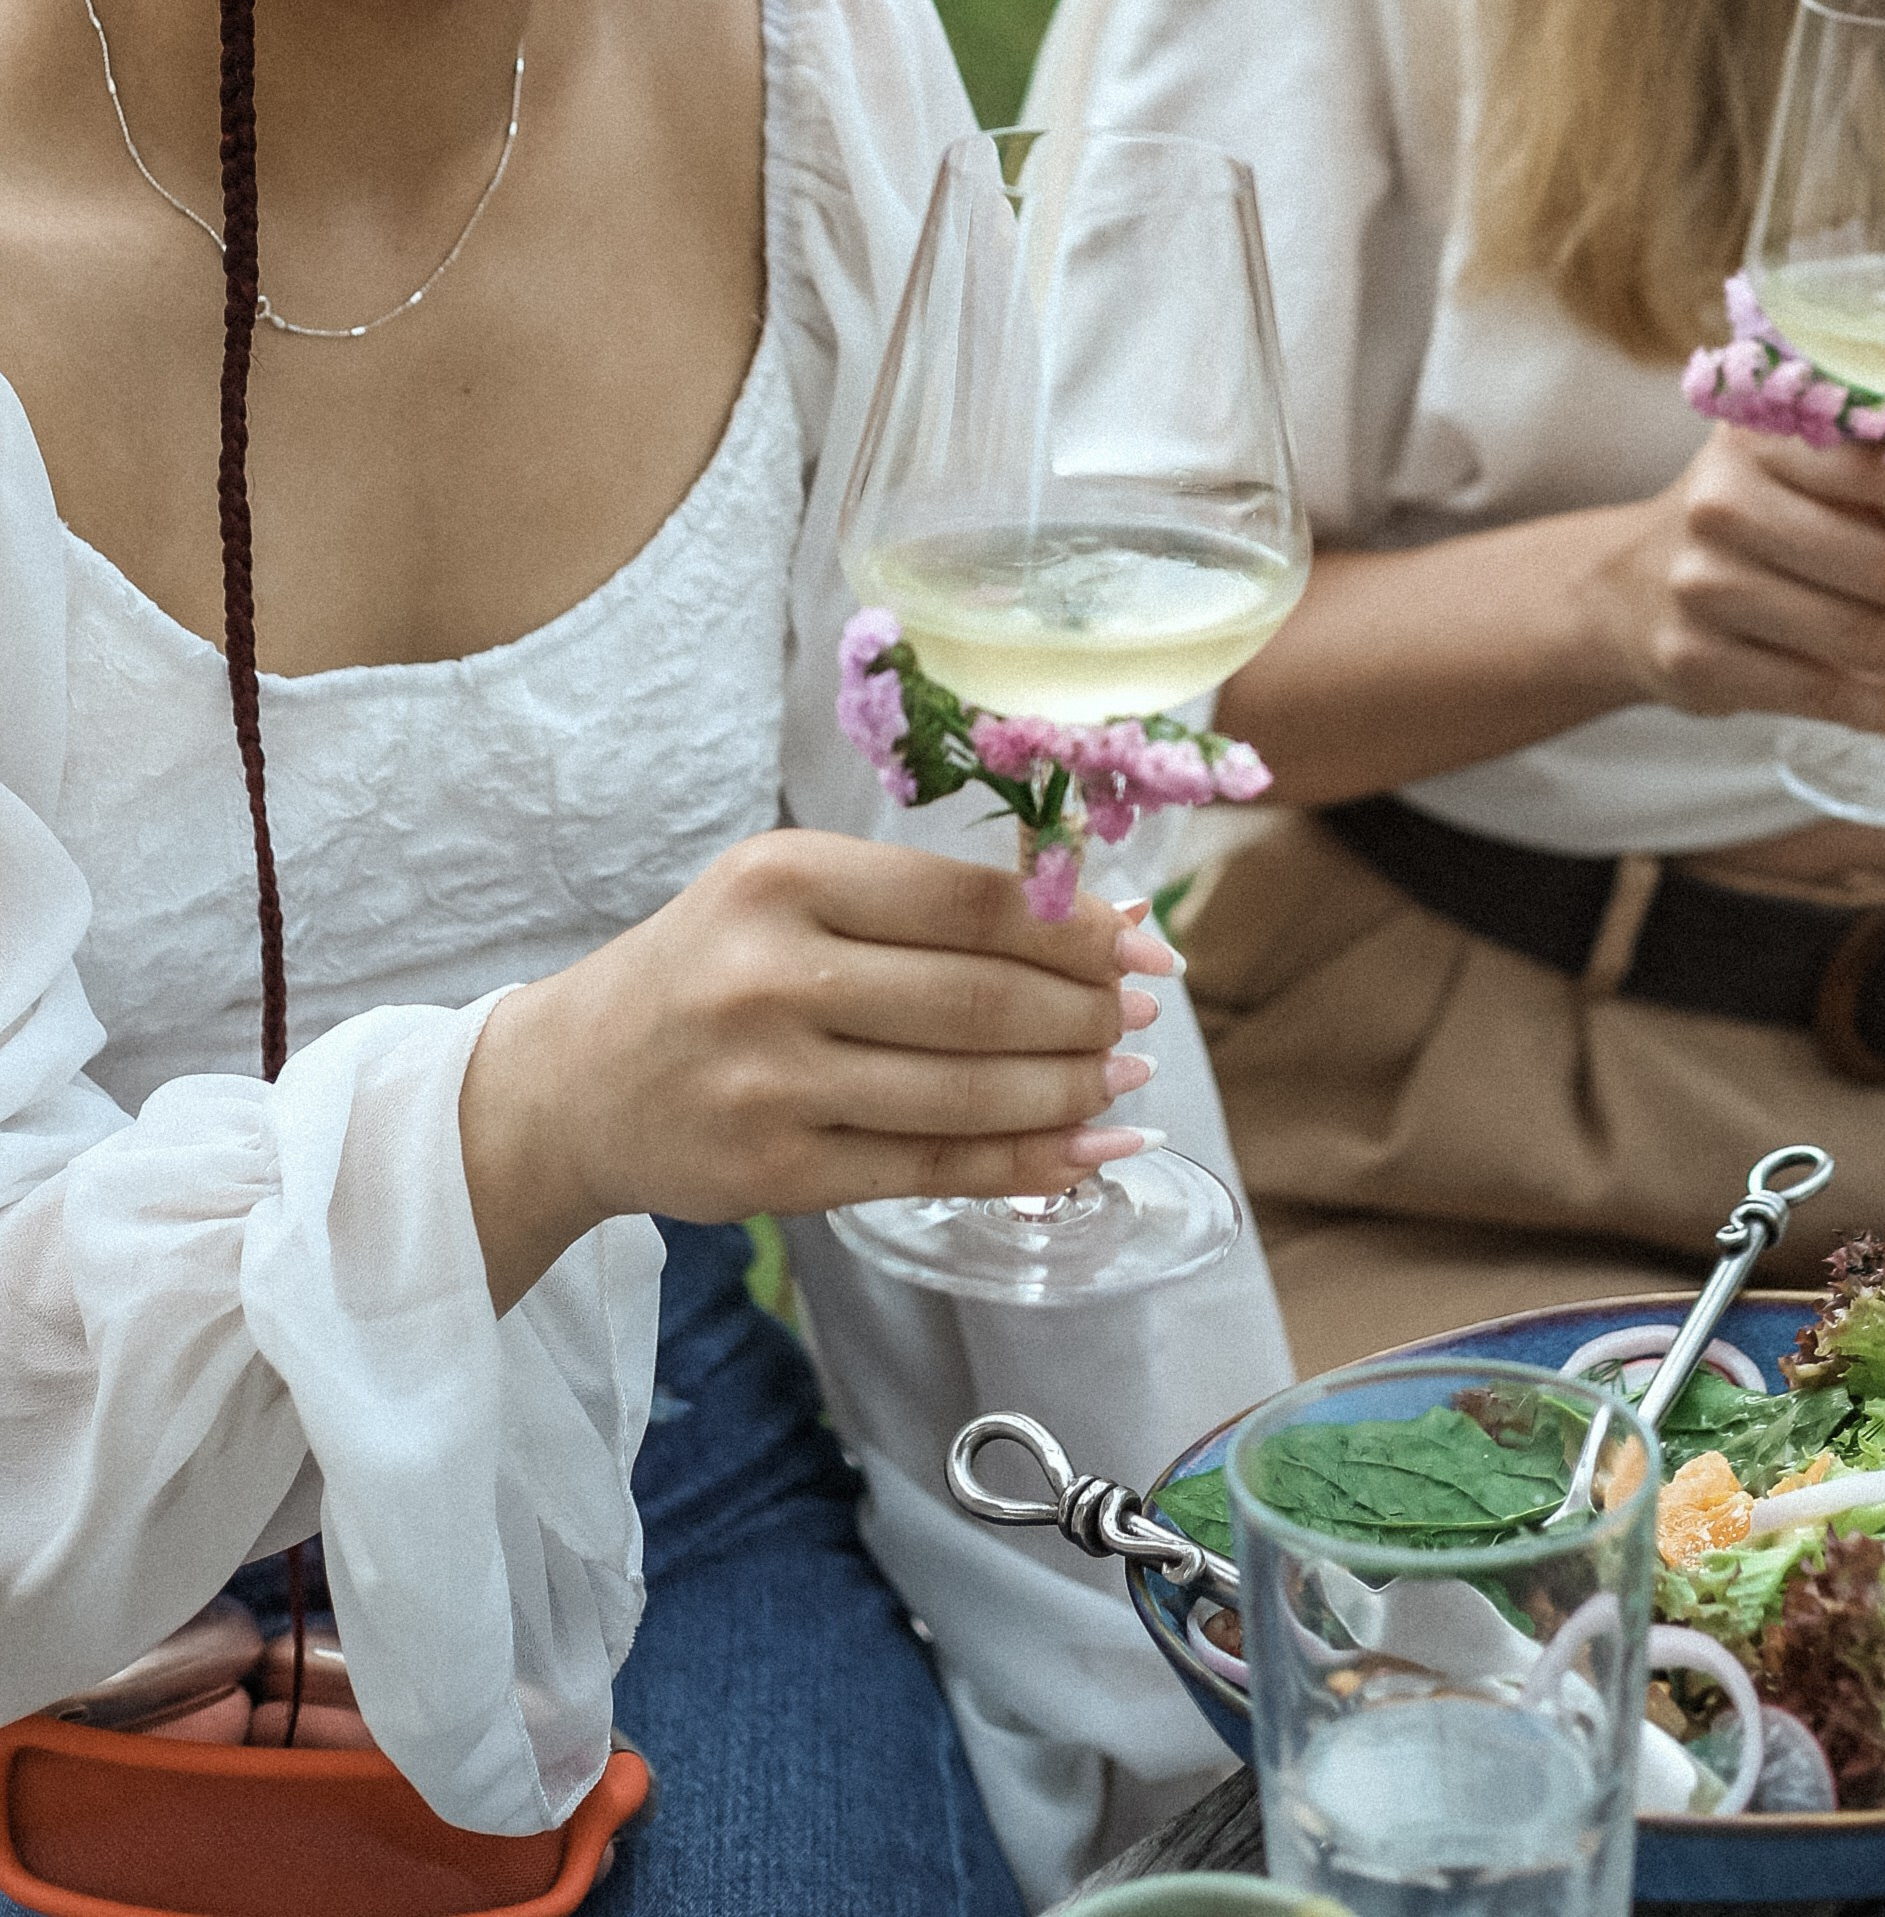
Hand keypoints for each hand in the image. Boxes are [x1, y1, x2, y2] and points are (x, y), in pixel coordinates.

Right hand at [459, 834, 1171, 1312]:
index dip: (1073, 925)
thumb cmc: (707, 969)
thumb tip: (1101, 919)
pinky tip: (1083, 1153)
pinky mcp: (775, 1174)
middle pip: (979, 999)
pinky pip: (930, 1169)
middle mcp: (773, 976)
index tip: (1142, 939)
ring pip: (965, 1093)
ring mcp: (772, 1083)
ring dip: (1069, 1090)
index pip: (966, 901)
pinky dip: (1023, 1164)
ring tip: (1124, 1078)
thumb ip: (924, 906)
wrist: (572, 1083)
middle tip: (1143, 1013)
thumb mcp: (790, 896)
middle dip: (1085, 1010)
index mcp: (783, 879)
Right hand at [1573, 428, 1884, 747]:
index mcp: (1763, 436)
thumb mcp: (1810, 474)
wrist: (1627, 589)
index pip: (1872, 465)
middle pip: (1878, 562)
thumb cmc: (1757, 519)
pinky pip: (1818, 693)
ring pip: (1857, 636)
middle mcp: (1726, 501)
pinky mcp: (1698, 661)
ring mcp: (1706, 584)